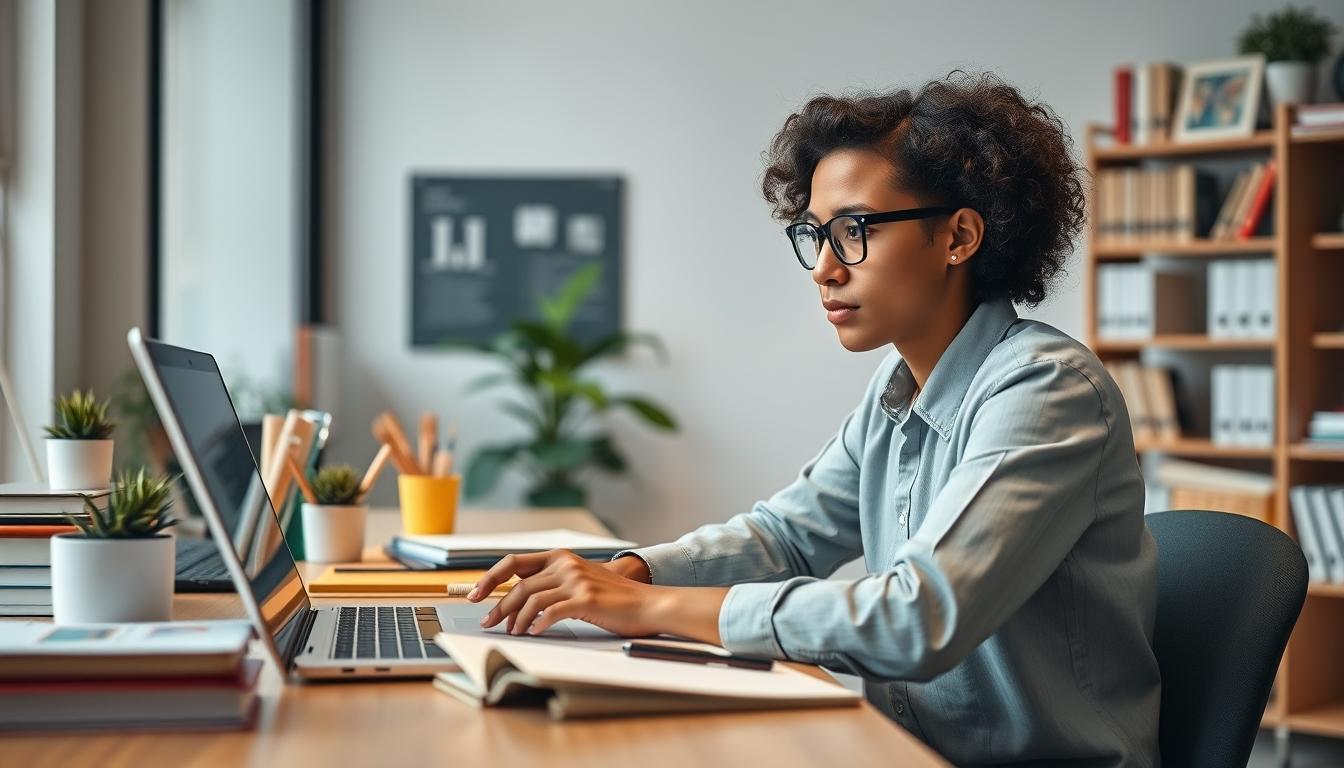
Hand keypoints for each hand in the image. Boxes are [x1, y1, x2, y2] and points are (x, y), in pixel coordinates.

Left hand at [468, 550, 727, 642]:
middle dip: (499, 607)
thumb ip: (553, 582)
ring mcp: (576, 581)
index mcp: (561, 557)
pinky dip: (538, 624)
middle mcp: (566, 564)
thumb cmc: (614, 599)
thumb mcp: (581, 580)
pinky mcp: (585, 599)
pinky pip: (551, 612)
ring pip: (531, 600)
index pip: (514, 562)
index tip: (475, 595)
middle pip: (519, 586)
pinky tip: (535, 633)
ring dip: (516, 620)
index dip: (490, 578)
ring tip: (513, 633)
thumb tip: (518, 600)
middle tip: (488, 624)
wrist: (648, 604)